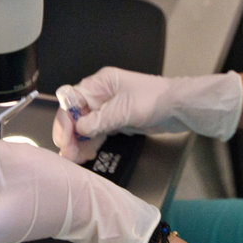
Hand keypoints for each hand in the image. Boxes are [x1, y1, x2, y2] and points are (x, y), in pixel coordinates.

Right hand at [52, 67, 242, 161]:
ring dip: (79, 142)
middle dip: (70, 134)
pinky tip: (85, 155)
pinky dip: (91, 143)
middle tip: (67, 154)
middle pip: (76, 114)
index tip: (64, 139)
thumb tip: (79, 129)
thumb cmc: (155, 100)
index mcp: (100, 83)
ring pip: (86, 126)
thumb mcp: (124, 110)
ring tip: (74, 159)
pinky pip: (97, 133)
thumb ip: (99, 120)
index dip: (65, 120)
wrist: (179, 108)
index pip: (72, 100)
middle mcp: (101, 94)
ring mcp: (108, 108)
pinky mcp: (117, 121)